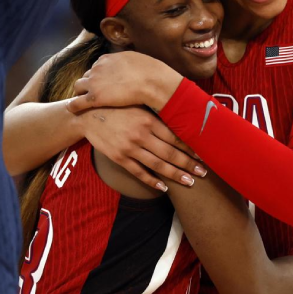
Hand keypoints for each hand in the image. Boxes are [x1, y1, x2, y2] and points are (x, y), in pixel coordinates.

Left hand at [68, 51, 182, 113]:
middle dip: (88, 84)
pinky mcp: (94, 98)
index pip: (96, 67)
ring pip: (78, 87)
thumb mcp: (135, 59)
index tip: (100, 83)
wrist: (151, 81)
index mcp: (106, 59)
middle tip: (90, 93)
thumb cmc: (149, 71)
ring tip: (80, 101)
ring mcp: (94, 83)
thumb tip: (129, 65)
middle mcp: (97, 69)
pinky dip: (73, 105)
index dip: (97, 76)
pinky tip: (72, 109)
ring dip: (79, 93)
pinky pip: (76, 102)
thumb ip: (126, 63)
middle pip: (85, 76)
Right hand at [79, 106, 205, 190]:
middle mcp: (141, 134)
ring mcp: (129, 147)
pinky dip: (152, 181)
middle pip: (170, 153)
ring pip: (158, 165)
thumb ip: (157, 117)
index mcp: (148, 120)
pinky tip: (163, 187)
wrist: (89, 115)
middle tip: (203, 172)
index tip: (203, 155)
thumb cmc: (118, 108)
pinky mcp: (119, 157)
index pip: (175, 137)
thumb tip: (181, 124)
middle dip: (189, 164)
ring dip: (175, 174)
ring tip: (189, 182)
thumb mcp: (139, 107)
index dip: (191, 148)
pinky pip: (139, 172)